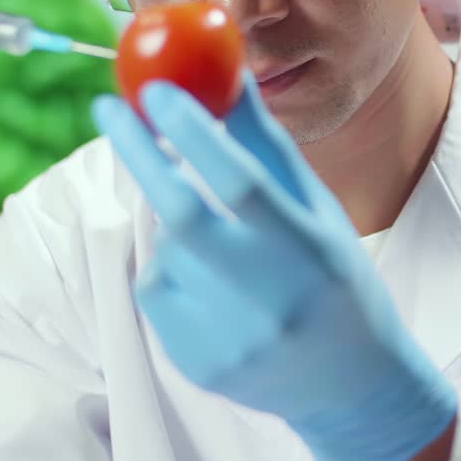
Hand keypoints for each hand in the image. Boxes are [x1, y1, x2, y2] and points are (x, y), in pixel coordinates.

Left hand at [92, 73, 456, 460]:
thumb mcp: (318, 211)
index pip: (240, 182)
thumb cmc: (337, 278)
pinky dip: (171, 269)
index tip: (155, 90)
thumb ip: (268, 149)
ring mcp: (230, 336)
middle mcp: (270, 296)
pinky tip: (215, 288)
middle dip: (137, 152)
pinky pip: (158, 292)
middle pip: (181, 214)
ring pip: (166, 251)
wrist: (352, 384)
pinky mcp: (198, 364)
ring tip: (220, 246)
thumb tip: (228, 77)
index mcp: (309, 251)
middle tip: (107, 108)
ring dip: (172, 226)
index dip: (194, 132)